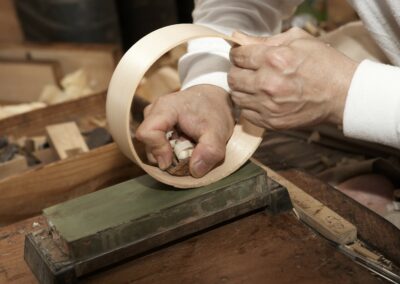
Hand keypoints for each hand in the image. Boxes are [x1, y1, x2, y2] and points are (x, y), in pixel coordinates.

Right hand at [136, 84, 233, 176]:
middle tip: (187, 155)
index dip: (157, 150)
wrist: (213, 99)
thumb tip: (194, 171)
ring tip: (188, 149)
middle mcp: (153, 112)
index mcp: (165, 108)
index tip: (172, 160)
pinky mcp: (155, 126)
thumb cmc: (214, 111)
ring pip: (150, 146)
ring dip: (168, 155)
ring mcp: (152, 119)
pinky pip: (156, 144)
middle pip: (147, 143)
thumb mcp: (218, 132)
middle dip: (166, 157)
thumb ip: (210, 152)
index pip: (147, 133)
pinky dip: (169, 151)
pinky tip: (183, 147)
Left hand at [228, 27, 357, 128]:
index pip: (238, 56)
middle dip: (238, 71)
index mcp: (274, 59)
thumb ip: (264, 40)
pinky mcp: (272, 122)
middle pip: (233, 78)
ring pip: (236, 97)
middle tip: (248, 70)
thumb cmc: (323, 65)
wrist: (343, 95)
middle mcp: (268, 84)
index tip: (244, 56)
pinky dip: (250, 106)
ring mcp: (269, 106)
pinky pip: (246, 114)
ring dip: (242, 89)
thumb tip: (239, 39)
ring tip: (255, 85)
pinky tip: (261, 99)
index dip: (239, 54)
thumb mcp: (298, 40)